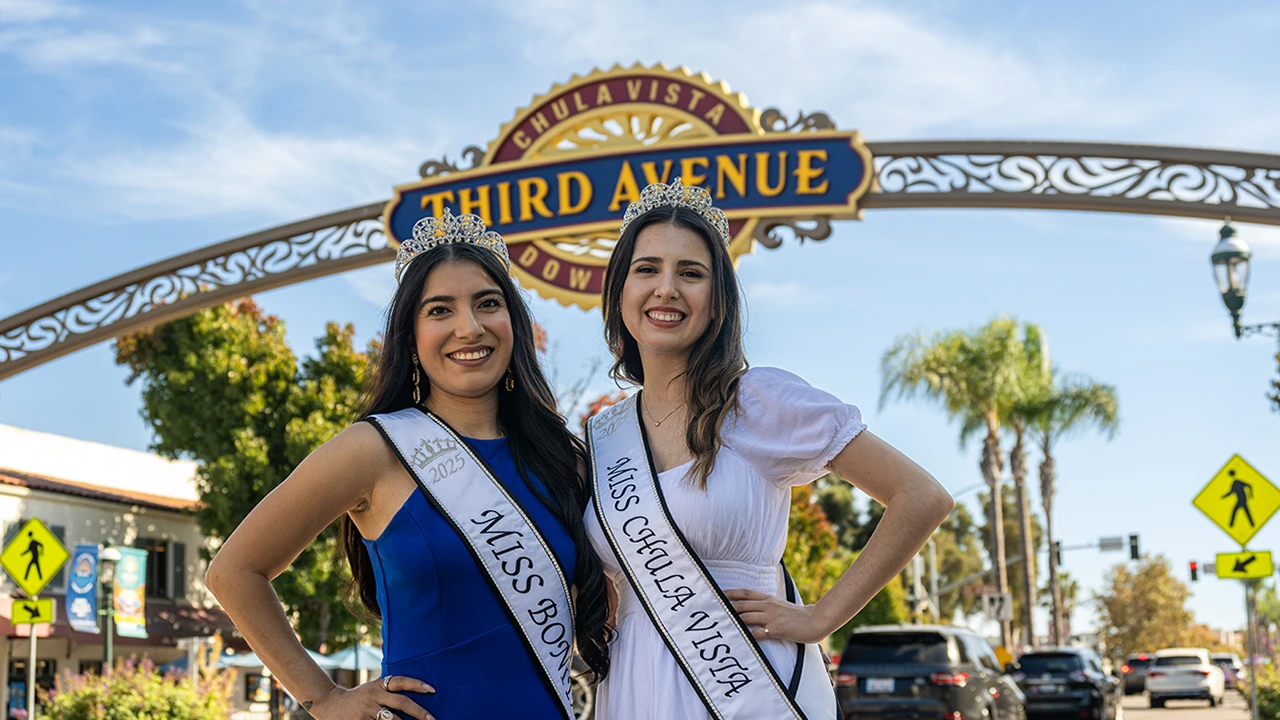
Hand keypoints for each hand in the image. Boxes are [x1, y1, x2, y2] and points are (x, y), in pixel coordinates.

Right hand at [308, 676, 435, 719]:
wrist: (330, 704)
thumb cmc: (358, 698)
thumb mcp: (372, 688)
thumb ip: (388, 689)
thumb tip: (414, 692)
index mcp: (379, 685)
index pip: (401, 681)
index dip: (417, 684)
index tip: (432, 690)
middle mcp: (374, 695)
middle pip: (401, 702)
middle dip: (419, 712)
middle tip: (432, 719)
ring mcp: (367, 709)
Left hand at [726, 589, 831, 644]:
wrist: (815, 620)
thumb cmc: (798, 615)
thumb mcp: (780, 605)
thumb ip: (767, 606)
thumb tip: (753, 608)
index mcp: (769, 598)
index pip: (746, 593)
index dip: (731, 593)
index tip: (718, 594)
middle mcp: (768, 605)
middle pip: (742, 604)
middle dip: (727, 608)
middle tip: (714, 612)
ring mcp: (771, 617)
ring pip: (747, 616)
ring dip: (734, 621)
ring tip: (723, 626)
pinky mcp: (776, 629)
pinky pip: (758, 633)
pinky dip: (748, 636)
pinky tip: (741, 639)